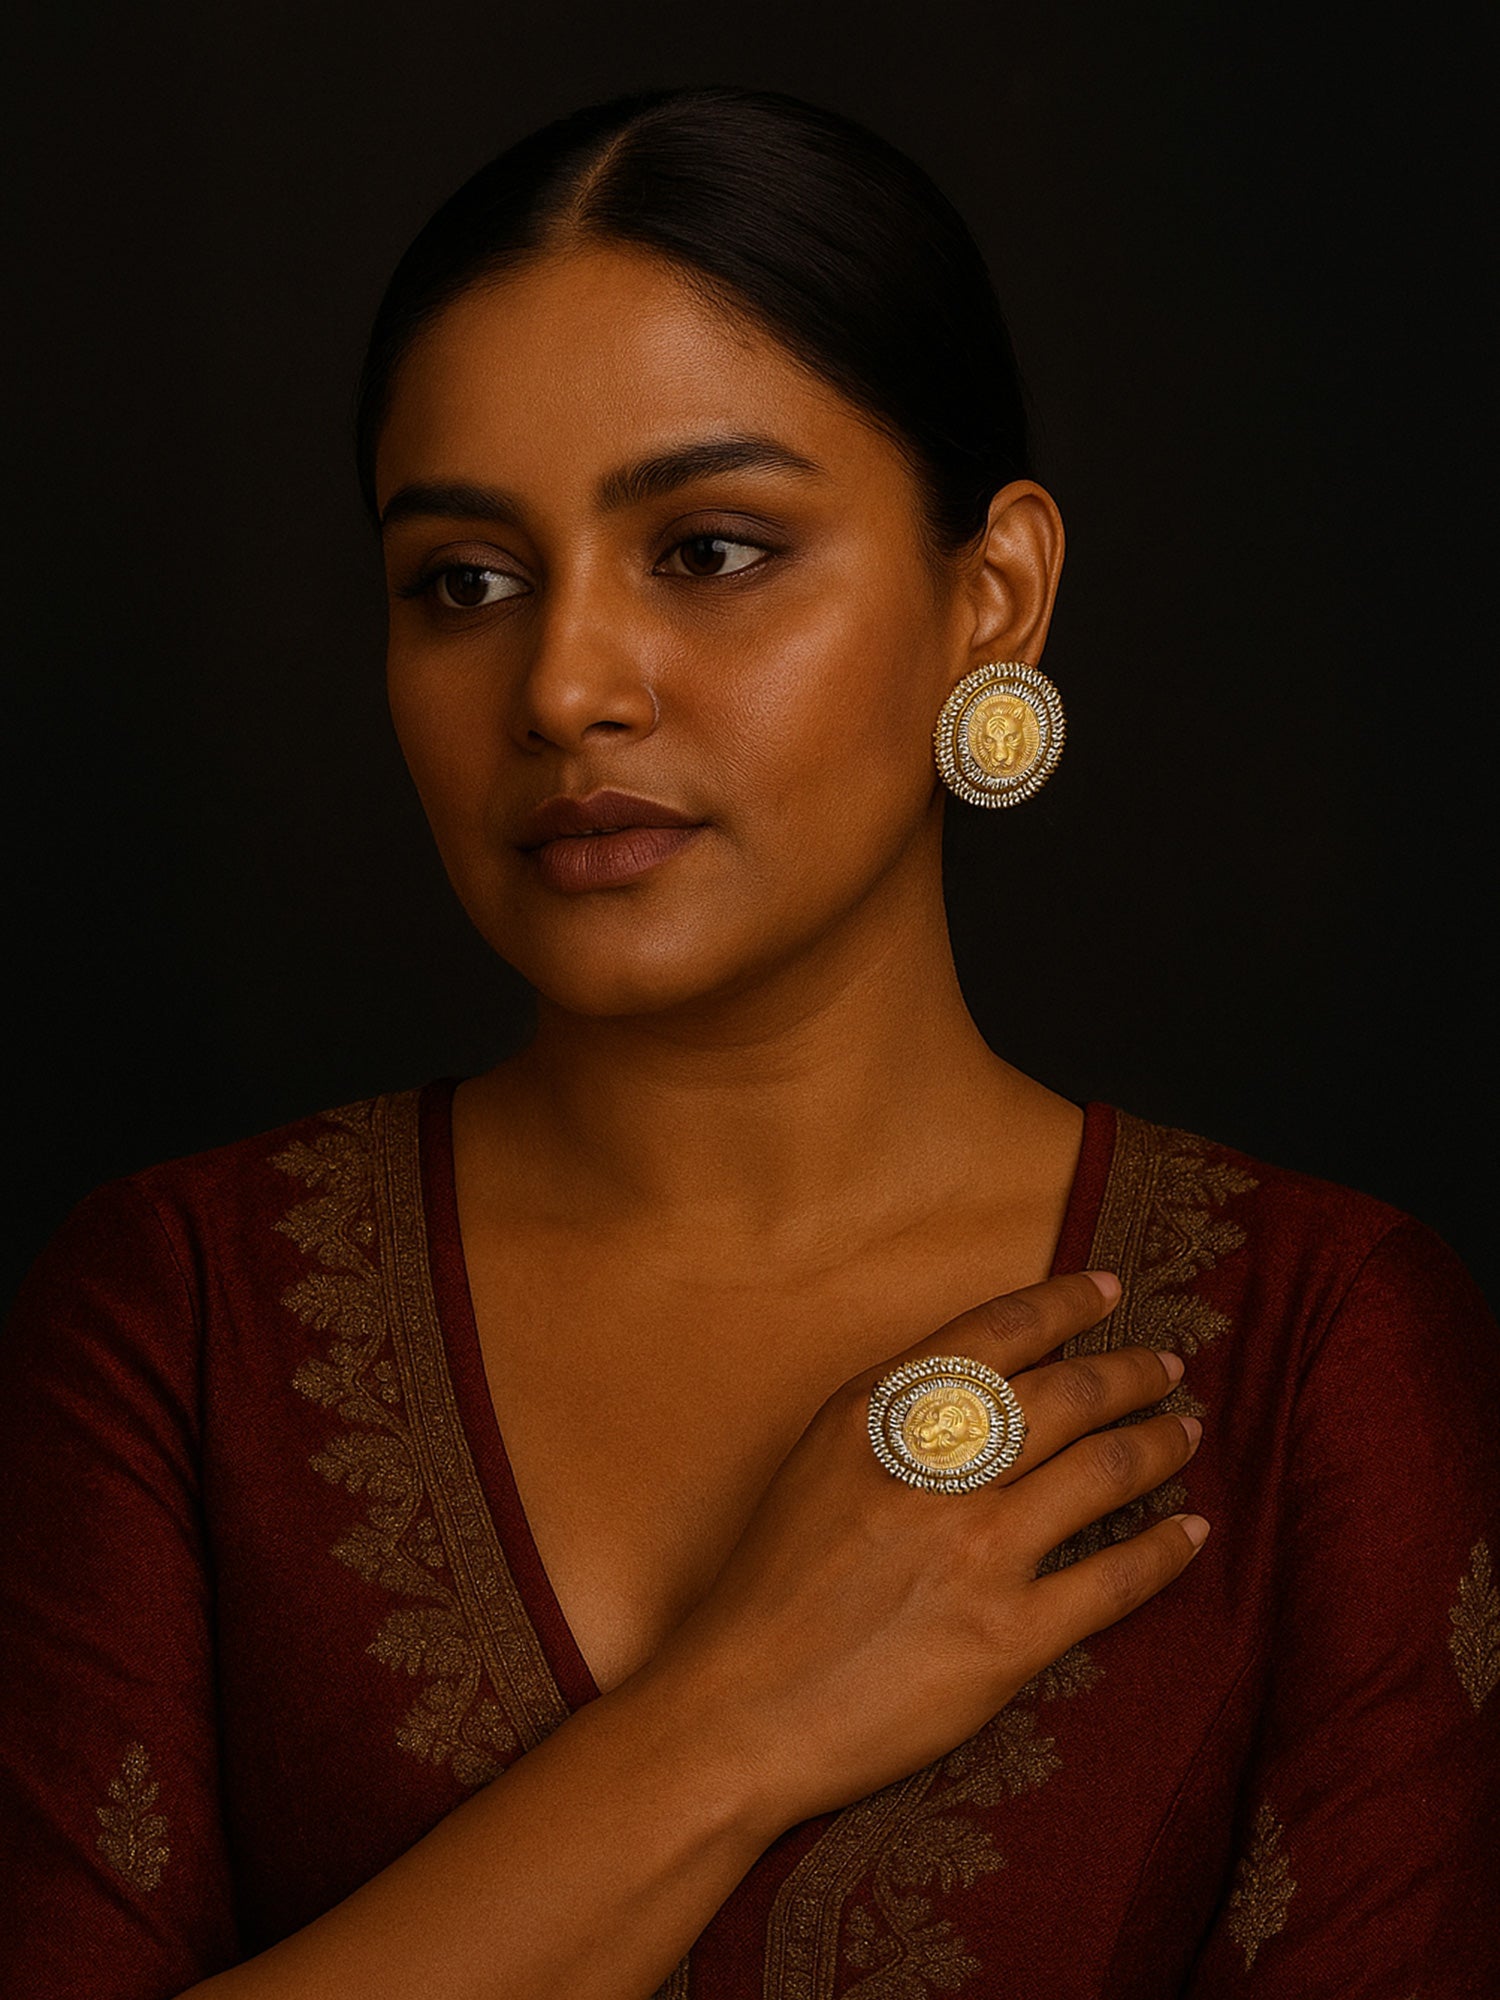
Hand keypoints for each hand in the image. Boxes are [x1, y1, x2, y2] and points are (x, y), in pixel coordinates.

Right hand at [636, 1270, 1203, 1831]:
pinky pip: (1113, 1580)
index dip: (1065, 1304)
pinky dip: (1165, 1549)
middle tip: (1166, 1364)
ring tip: (1184, 1432)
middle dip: (1131, 1372)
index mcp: (882, 1415)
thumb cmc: (771, 1584)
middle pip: (1068, 1395)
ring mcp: (977, 1552)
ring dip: (1158, 1444)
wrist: (741, 1708)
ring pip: (1103, 1473)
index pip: (997, 1332)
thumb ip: (895, 1409)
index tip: (1108, 1291)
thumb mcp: (818, 1459)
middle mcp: (938, 1471)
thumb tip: (984, 1373)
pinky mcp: (1008, 1637)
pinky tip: (1190, 1532)